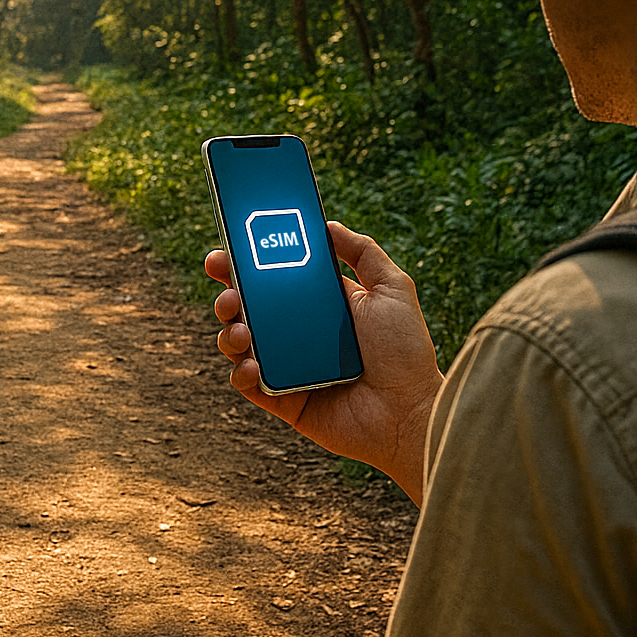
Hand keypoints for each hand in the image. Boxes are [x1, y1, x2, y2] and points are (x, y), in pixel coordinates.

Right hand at [205, 221, 441, 504]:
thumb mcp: (392, 288)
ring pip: (239, 344)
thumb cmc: (405, 352)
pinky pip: (247, 384)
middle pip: (246, 308)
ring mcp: (286, 367)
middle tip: (227, 291)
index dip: (244, 264)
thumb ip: (363, 251)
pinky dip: (241, 373)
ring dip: (229, 332)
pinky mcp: (282, 400)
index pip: (272, 279)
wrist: (410, 411)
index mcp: (317, 305)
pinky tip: (253, 365)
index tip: (226, 251)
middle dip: (227, 295)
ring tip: (241, 330)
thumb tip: (328, 224)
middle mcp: (297, 334)